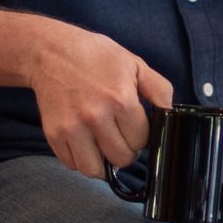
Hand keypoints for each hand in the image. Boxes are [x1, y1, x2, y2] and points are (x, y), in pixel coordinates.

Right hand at [29, 24, 174, 178]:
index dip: (140, 136)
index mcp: (120, 99)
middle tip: (119, 135)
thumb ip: (159, 89)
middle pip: (121, 159)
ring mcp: (72, 127)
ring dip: (102, 162)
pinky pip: (72, 164)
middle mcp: (96, 116)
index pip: (141, 141)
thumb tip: (171, 114)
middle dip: (124, 150)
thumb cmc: (95, 56)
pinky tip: (84, 142)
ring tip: (102, 145)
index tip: (133, 126)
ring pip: (94, 170)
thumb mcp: (134, 64)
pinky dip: (80, 159)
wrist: (51, 52)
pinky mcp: (54, 134)